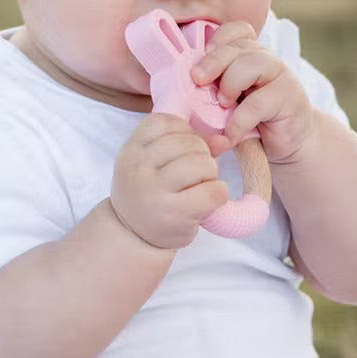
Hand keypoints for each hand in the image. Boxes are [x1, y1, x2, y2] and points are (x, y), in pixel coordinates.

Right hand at [110, 113, 231, 248]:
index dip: (184, 132)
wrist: (133, 235)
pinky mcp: (175, 214)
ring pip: (202, 163)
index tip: (183, 151)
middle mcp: (138, 168)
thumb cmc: (149, 194)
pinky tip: (208, 201)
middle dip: (201, 154)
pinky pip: (214, 191)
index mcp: (131, 150)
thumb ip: (187, 145)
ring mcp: (155, 191)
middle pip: (188, 141)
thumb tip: (224, 140)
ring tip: (201, 186)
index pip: (165, 122)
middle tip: (195, 174)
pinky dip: (219, 193)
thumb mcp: (155, 165)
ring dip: (210, 173)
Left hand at [190, 21, 314, 163]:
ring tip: (223, 106)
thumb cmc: (253, 122)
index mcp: (249, 55)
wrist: (289, 144)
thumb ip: (210, 97)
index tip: (202, 65)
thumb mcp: (229, 105)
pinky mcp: (288, 98)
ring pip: (250, 64)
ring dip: (229, 84)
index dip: (216, 41)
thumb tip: (180, 109)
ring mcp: (279, 76)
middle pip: (237, 46)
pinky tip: (231, 135)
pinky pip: (257, 103)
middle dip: (212, 62)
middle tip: (197, 80)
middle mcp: (266, 60)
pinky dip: (238, 121)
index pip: (235, 31)